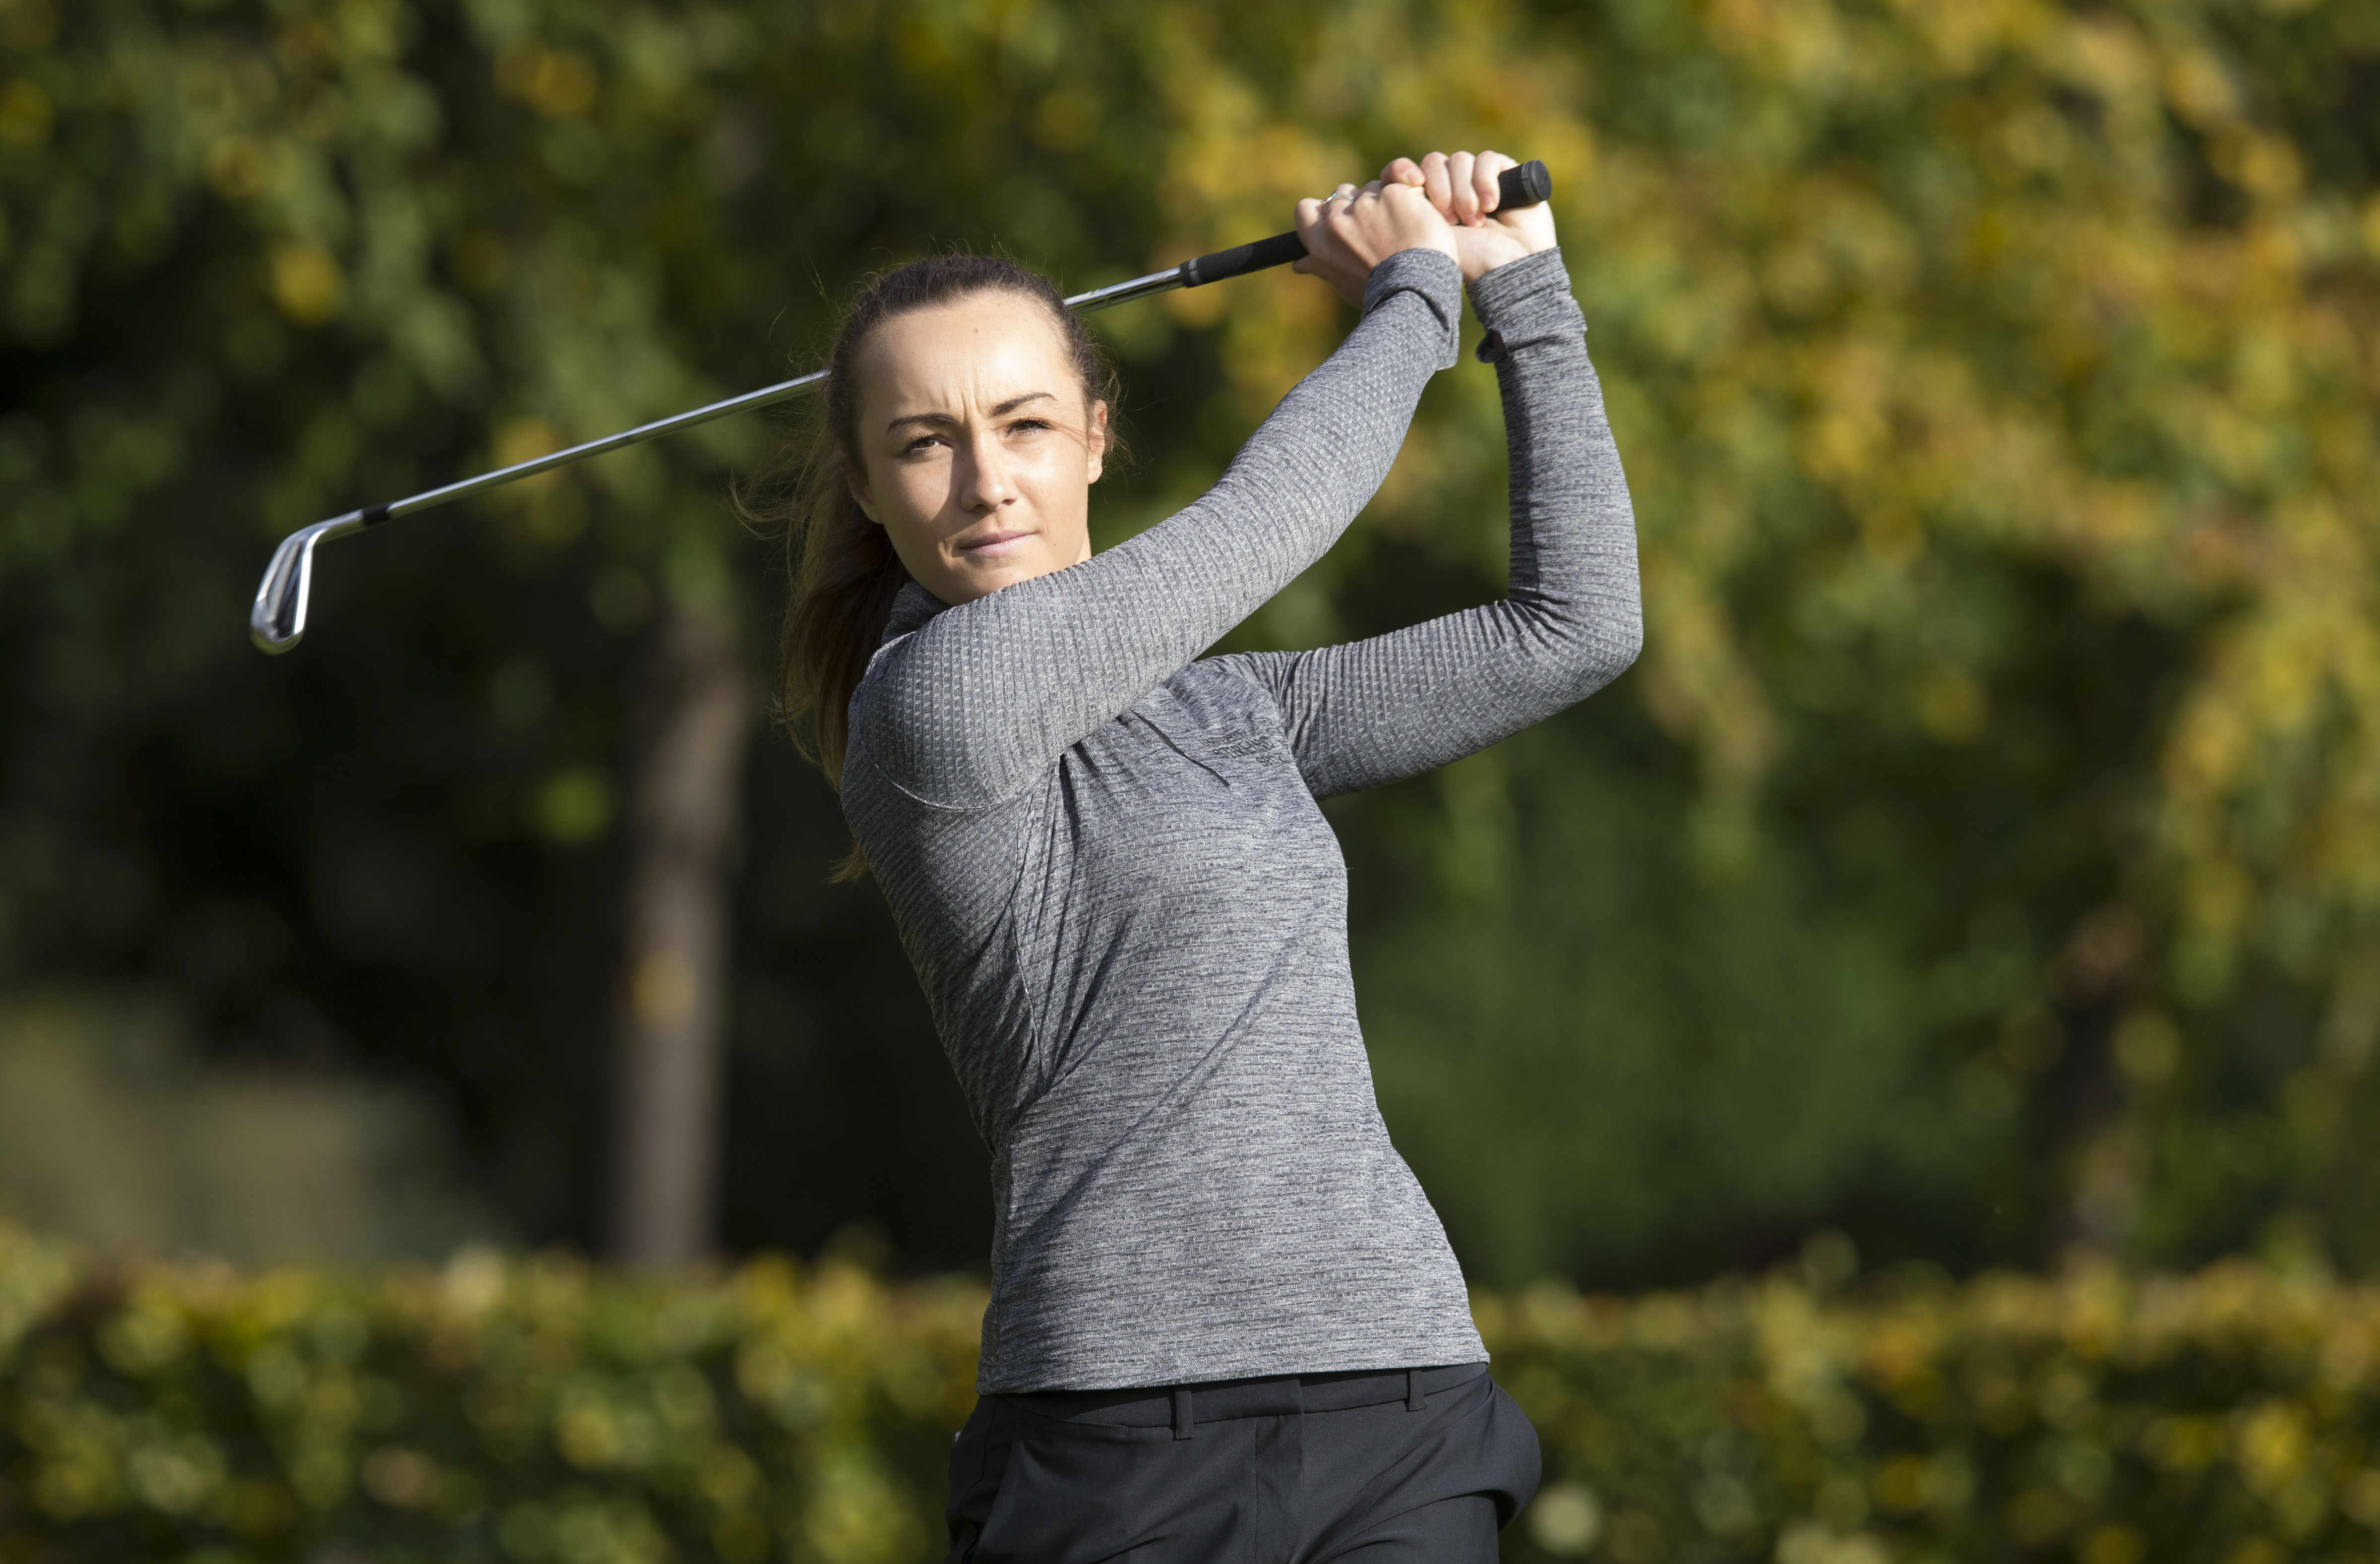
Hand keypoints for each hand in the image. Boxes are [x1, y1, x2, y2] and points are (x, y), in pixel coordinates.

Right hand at [1291, 179, 1460, 307]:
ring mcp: (1366, 204)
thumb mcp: (1344, 284)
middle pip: (1342, 192)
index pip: (1305, 209)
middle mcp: (1339, 220)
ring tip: (1403, 230)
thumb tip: (1299, 264)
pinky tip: (1420, 221)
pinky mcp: (1394, 194)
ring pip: (1374, 187)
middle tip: (1379, 229)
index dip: (1321, 208)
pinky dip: (1412, 198)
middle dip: (1359, 203)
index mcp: (1321, 242)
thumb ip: (1321, 266)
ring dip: (1386, 200)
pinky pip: (1401, 185)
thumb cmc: (1380, 294)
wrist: (1416, 291)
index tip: (1337, 218)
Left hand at [1378, 149, 1557, 283]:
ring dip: (1464, 192)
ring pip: (1459, 159)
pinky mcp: (1504, 173)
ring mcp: (1477, 179)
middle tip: (1448, 218)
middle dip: (1440, 188)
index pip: (1408, 170)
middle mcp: (1452, 186)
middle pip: (1433, 162)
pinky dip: (1485, 182)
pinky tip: (1491, 206)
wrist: (1509, 268)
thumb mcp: (1425, 236)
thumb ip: (1401, 212)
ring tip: (1474, 220)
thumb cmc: (1467, 261)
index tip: (1412, 186)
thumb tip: (1374, 189)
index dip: (1405, 171)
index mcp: (1428, 200)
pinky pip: (1487, 160)